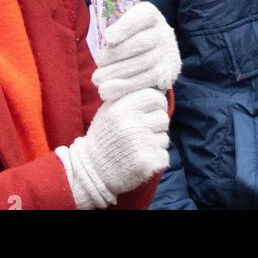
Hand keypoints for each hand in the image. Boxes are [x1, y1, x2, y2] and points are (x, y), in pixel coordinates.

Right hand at [58, 88, 169, 207]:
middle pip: (163, 117)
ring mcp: (140, 144)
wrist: (93, 170)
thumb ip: (128, 97)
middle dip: (157, 123)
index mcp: (122, 108)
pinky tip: (142, 159)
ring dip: (156, 141)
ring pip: (164, 137)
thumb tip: (156, 86)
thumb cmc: (104, 137)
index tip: (153, 109)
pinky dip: (156, 158)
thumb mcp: (109, 110)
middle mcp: (132, 124)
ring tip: (140, 146)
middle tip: (146, 130)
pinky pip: (164, 155)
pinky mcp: (146, 163)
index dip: (158, 102)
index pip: (154, 96)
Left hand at [92, 1, 181, 101]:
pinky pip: (147, 81)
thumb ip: (117, 31)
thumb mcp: (124, 26)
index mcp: (150, 14)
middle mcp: (164, 31)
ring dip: (118, 73)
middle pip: (141, 43)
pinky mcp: (169, 73)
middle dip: (116, 55)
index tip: (108, 39)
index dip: (125, 28)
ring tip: (98, 79)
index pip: (142, 16)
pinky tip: (109, 91)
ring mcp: (169, 53)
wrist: (152, 55)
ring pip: (143, 64)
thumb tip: (109, 41)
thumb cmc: (129, 38)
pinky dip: (126, 87)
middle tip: (98, 63)